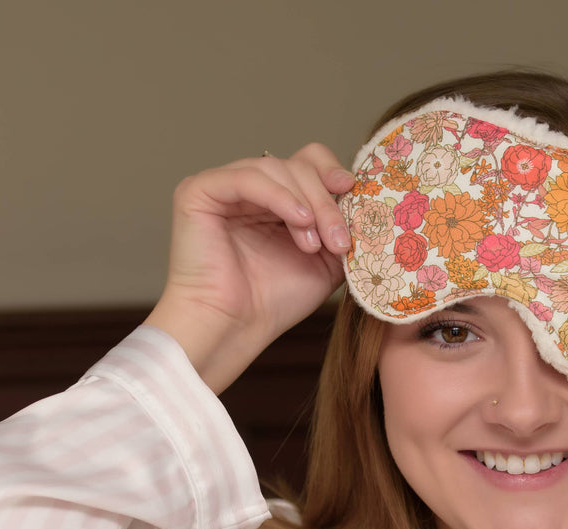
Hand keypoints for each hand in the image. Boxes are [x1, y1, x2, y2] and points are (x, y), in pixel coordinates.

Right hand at [145, 145, 356, 392]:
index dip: (332, 171)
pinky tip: (299, 221)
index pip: (307, 162)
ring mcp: (222, 187)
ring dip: (306, 204)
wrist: (234, 328)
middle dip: (325, 200)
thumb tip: (369, 203)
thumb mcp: (326, 261)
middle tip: (339, 240)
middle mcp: (248, 189)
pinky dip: (279, 196)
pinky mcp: (198, 191)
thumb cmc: (273, 302)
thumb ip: (343, 228)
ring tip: (313, 244)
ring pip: (275, 168)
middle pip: (297, 164)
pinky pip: (247, 177)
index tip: (353, 192)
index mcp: (275, 200)